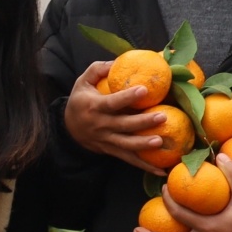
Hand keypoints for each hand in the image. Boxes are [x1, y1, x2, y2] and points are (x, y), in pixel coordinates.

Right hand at [64, 60, 169, 174]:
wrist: (68, 128)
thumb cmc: (80, 101)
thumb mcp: (82, 82)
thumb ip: (98, 70)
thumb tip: (117, 61)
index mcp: (94, 107)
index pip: (112, 102)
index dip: (127, 97)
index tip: (143, 90)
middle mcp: (100, 125)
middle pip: (123, 124)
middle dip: (142, 122)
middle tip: (162, 117)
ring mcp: (106, 140)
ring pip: (126, 144)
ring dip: (143, 144)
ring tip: (159, 141)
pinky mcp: (111, 150)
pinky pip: (128, 159)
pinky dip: (144, 166)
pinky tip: (160, 170)